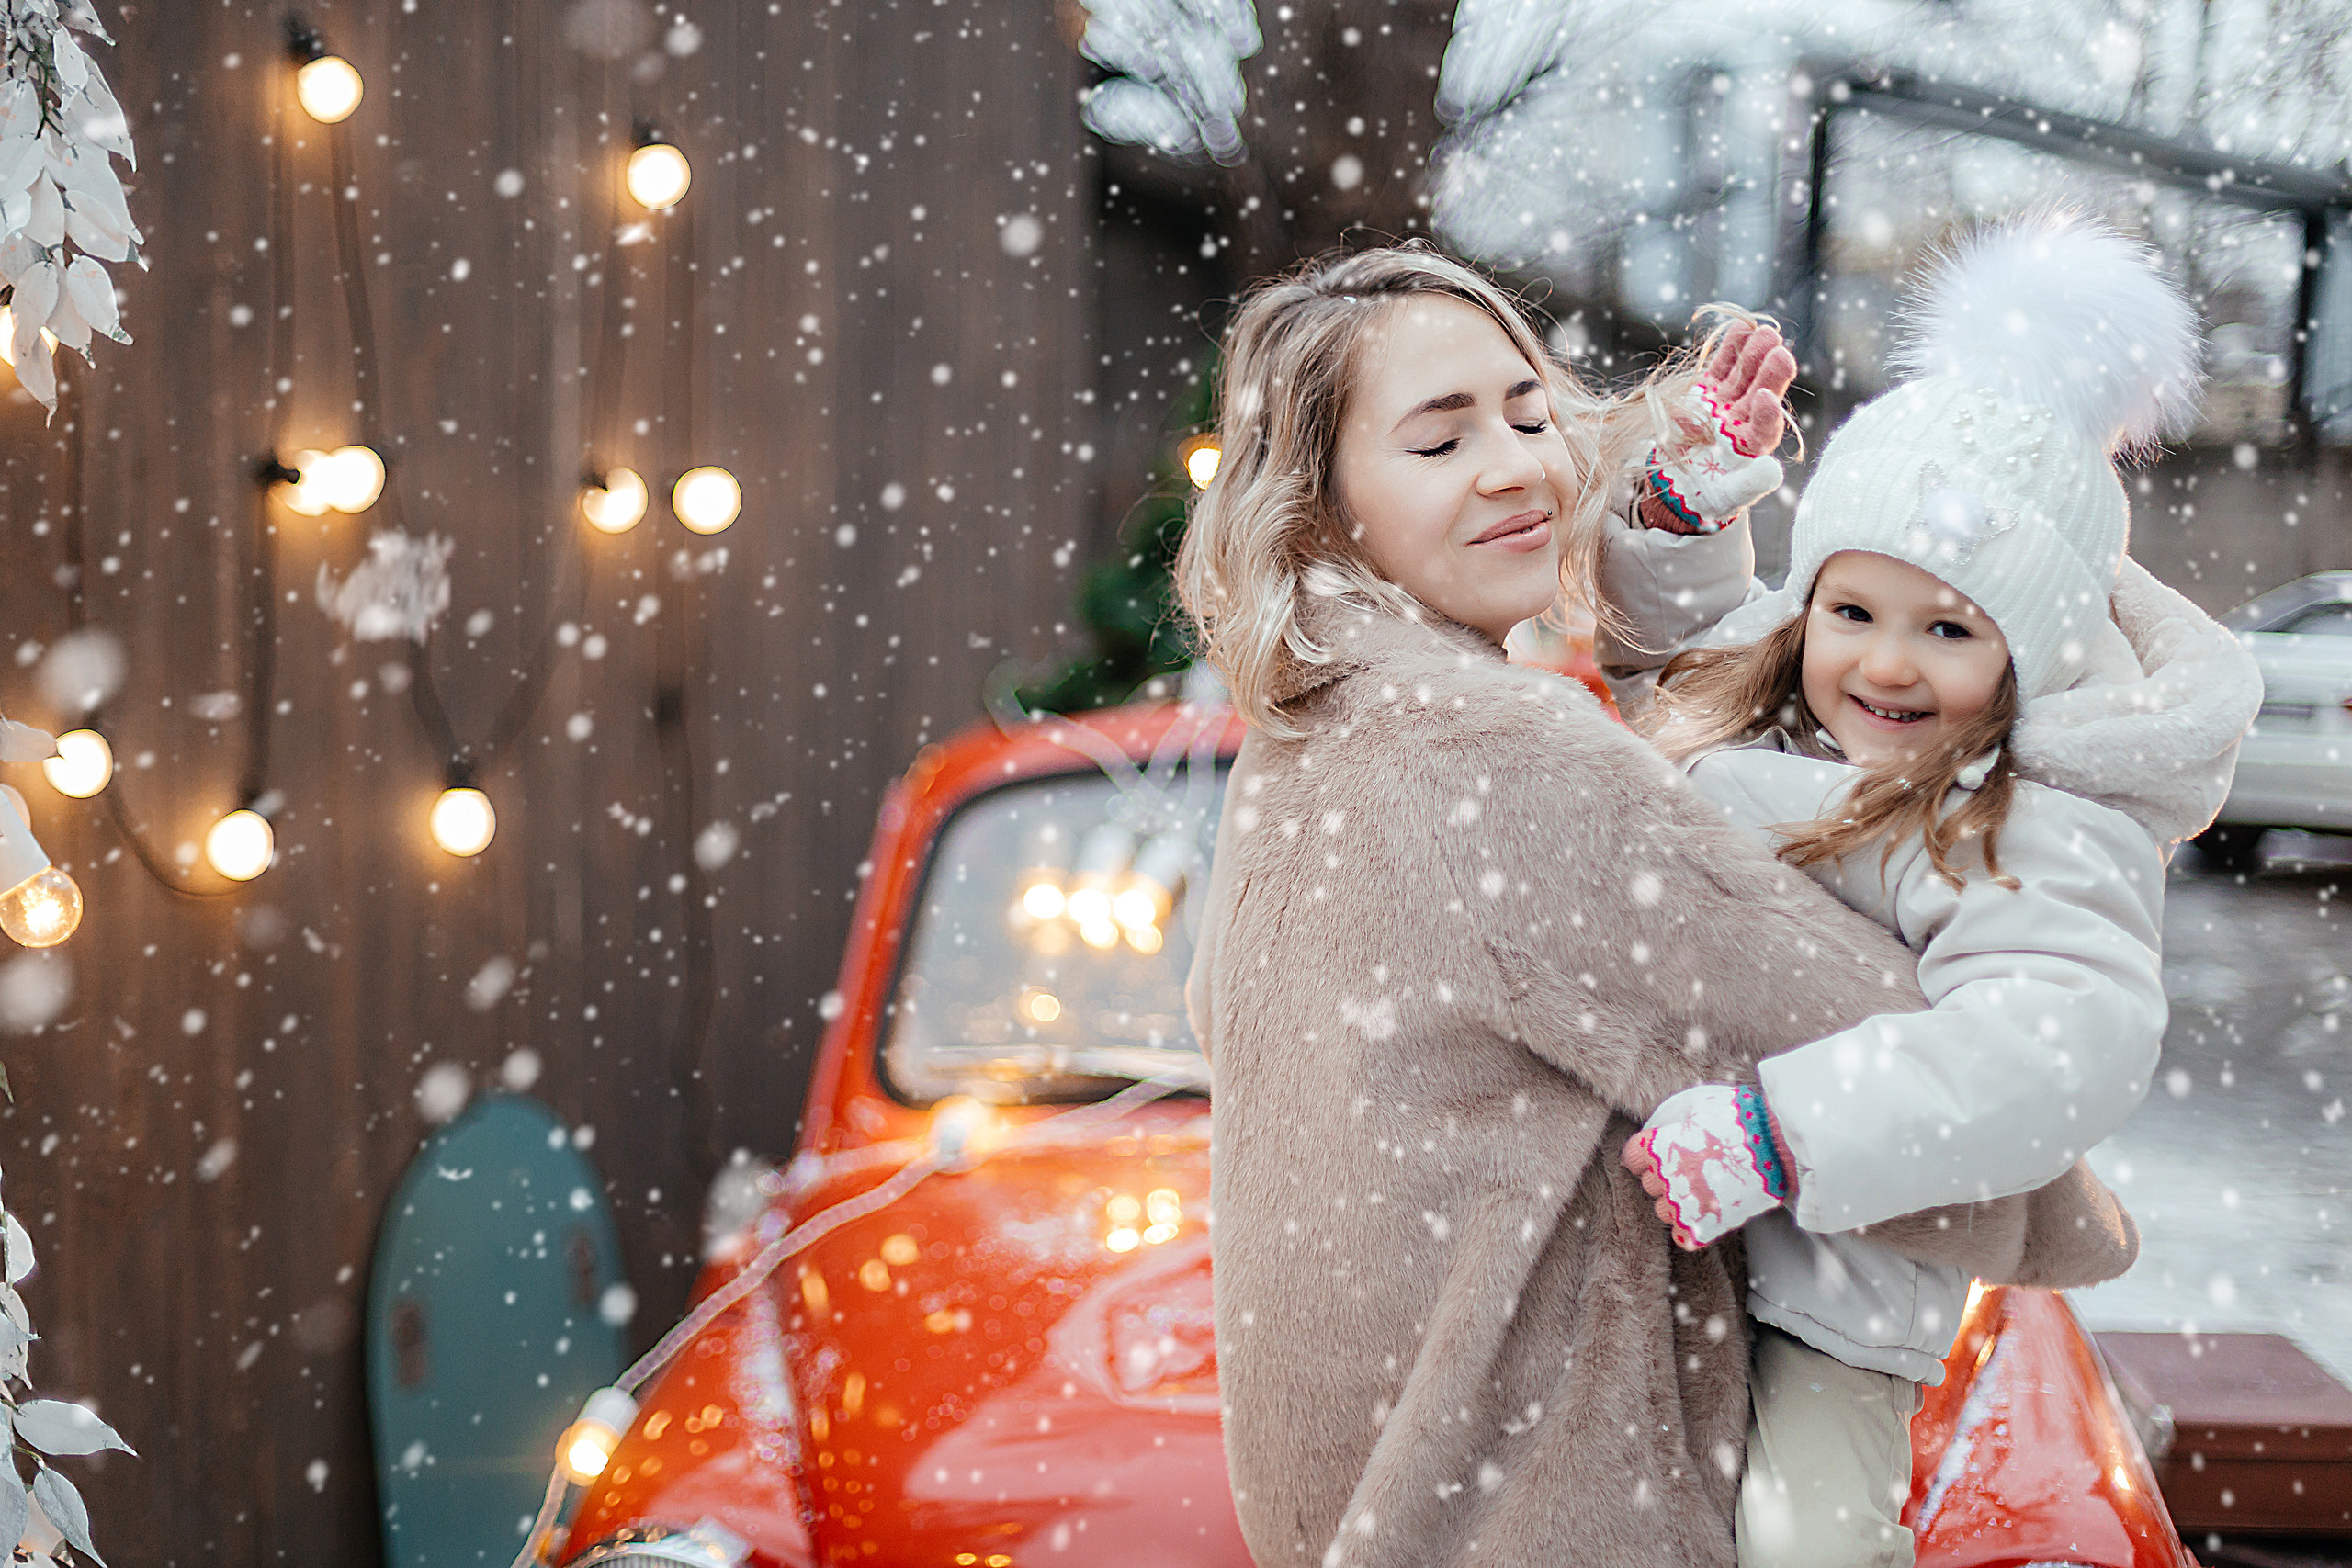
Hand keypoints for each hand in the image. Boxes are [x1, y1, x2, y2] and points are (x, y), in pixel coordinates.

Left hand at [1619, 1084, 1788, 1249]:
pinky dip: (1690, 1230)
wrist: (1777, 1144)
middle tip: (1689, 1168)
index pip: (1632, 1158)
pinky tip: (1702, 1217)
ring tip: (1699, 1190)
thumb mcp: (1698, 1102)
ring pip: (1663, 1210)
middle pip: (1648, 1184)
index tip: (1654, 1155)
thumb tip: (1661, 1124)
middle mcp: (1665, 1177)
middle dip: (1663, 1176)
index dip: (1643, 1156)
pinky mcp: (1705, 1224)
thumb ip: (1673, 1116)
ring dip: (1676, 1202)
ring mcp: (1684, 1203)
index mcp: (1659, 1147)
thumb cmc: (1739, 1118)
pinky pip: (1684, 1236)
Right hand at [1641, 321, 1796, 533]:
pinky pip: (1723, 367)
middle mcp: (1745, 422)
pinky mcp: (1709, 392)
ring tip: (1764, 332)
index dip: (1767, 415)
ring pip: (1744, 376)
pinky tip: (1742, 328)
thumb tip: (1774, 473)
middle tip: (1779, 350)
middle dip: (1769, 373)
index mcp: (1754, 449)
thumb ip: (1750, 484)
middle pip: (1760, 394)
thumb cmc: (1705, 496)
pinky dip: (1731, 349)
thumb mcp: (1726, 497)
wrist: (1676, 483)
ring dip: (1753, 354)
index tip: (1765, 399)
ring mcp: (1727, 404)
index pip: (1765, 429)